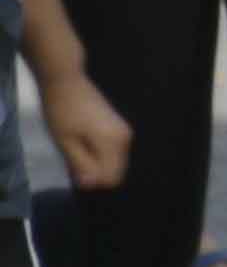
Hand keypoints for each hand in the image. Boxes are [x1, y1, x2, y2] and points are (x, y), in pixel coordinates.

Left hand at [41, 69, 129, 190]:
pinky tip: (81, 140)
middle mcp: (125, 140)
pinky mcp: (120, 128)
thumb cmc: (61, 111)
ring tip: (74, 147)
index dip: (91, 181)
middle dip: (94, 172)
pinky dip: (98, 153)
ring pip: (114, 163)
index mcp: (113, 143)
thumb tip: (91, 185)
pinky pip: (113, 152)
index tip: (72, 170)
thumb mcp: (65, 142)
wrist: (66, 81)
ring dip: (95, 162)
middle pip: (115, 172)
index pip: (111, 179)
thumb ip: (80, 165)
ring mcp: (125, 133)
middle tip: (70, 158)